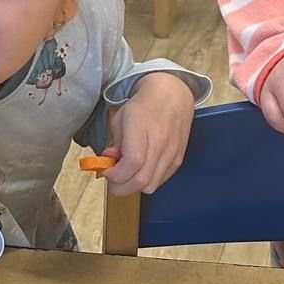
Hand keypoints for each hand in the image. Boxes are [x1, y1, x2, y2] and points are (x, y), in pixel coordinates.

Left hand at [102, 73, 195, 195]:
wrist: (172, 96)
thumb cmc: (144, 106)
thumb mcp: (120, 119)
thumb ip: (114, 144)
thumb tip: (110, 163)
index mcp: (142, 127)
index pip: (132, 163)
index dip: (115, 174)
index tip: (106, 171)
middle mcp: (160, 142)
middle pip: (141, 180)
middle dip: (121, 187)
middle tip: (112, 179)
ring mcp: (171, 153)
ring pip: (151, 185)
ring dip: (134, 186)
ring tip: (126, 174)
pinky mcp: (178, 160)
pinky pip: (160, 181)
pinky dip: (146, 182)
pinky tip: (140, 171)